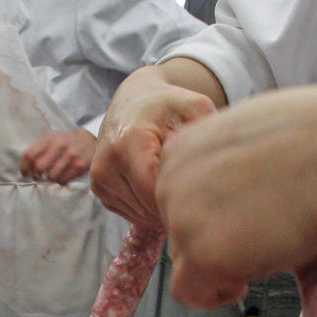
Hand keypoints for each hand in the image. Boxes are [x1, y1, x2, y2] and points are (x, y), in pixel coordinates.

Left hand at [19, 128, 95, 184]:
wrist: (90, 139)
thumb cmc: (66, 142)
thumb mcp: (52, 139)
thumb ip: (39, 149)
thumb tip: (25, 167)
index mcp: (50, 139)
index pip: (30, 154)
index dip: (24, 166)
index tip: (25, 173)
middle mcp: (60, 146)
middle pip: (39, 167)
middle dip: (37, 175)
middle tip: (38, 176)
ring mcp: (71, 156)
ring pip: (52, 176)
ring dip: (50, 178)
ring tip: (54, 174)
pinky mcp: (80, 165)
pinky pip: (64, 180)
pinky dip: (61, 180)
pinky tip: (63, 175)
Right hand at [91, 62, 221, 226]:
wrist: (134, 100)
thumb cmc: (169, 106)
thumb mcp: (196, 108)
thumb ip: (206, 136)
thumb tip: (217, 173)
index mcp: (129, 141)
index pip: (153, 191)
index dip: (178, 201)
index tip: (201, 195)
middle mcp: (106, 161)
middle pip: (146, 208)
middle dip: (173, 207)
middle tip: (195, 193)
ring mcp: (99, 177)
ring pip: (139, 215)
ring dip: (161, 210)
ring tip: (177, 187)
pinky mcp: (98, 187)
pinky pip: (130, 213)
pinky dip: (148, 209)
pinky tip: (159, 189)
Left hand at [157, 81, 316, 306]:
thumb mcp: (259, 137)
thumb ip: (229, 164)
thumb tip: (230, 193)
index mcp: (184, 143)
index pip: (179, 196)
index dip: (213, 213)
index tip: (247, 214)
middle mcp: (172, 178)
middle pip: (178, 231)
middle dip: (216, 239)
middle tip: (263, 232)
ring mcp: (182, 217)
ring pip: (185, 261)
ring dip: (222, 263)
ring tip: (268, 243)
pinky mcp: (199, 255)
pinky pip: (189, 293)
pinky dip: (217, 293)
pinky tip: (250, 277)